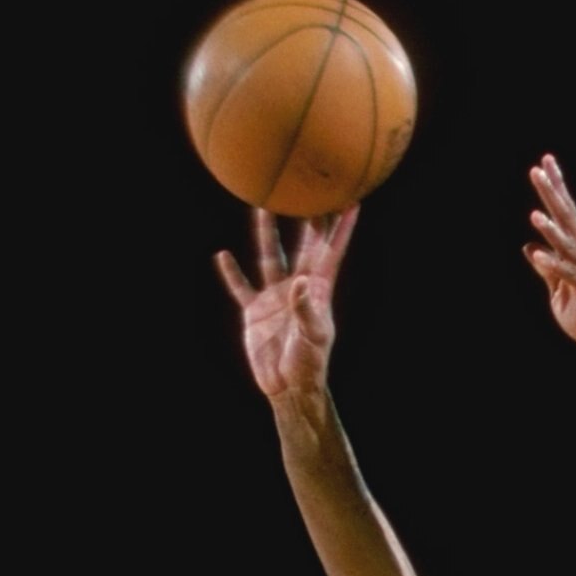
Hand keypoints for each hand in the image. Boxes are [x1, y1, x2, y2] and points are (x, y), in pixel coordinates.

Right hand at [215, 208, 358, 406]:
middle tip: (309, 187)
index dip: (341, 228)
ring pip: (269, 256)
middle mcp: (297, 287)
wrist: (288, 388)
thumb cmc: (308, 365)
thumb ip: (305, 310)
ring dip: (265, 233)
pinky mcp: (255, 311)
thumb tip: (298, 282)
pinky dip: (231, 273)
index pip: (331, 253)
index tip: (352, 201)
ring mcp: (275, 297)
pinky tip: (223, 256)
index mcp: (317, 291)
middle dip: (308, 218)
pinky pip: (241, 287)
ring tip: (261, 206)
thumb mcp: (311, 338)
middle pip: (303, 245)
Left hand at [524, 157, 575, 360]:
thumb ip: (548, 270)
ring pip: (569, 245)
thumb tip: (530, 247)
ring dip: (551, 230)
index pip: (568, 214)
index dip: (557, 188)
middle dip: (553, 194)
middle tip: (537, 169)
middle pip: (568, 219)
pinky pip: (569, 275)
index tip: (545, 163)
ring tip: (534, 214)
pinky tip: (537, 254)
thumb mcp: (560, 292)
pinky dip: (553, 265)